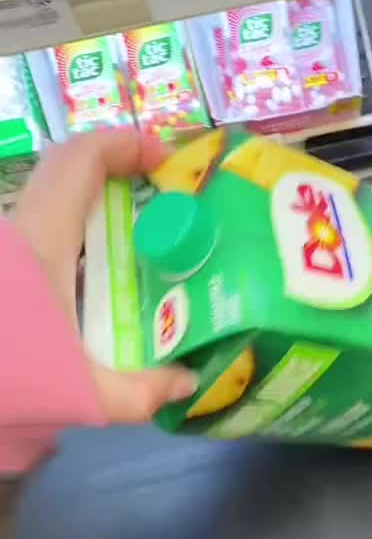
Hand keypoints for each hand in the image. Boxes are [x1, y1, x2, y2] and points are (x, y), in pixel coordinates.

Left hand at [11, 128, 196, 423]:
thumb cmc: (7, 376)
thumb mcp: (81, 393)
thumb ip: (140, 392)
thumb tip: (185, 382)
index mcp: (42, 237)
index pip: (84, 158)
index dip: (127, 145)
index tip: (168, 162)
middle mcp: (20, 230)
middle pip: (69, 172)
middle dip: (118, 173)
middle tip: (161, 200)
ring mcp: (6, 249)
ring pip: (52, 202)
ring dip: (95, 209)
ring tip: (139, 240)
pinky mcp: (2, 270)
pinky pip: (42, 232)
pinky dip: (75, 238)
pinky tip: (97, 280)